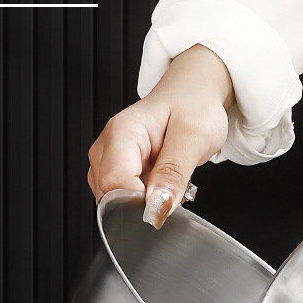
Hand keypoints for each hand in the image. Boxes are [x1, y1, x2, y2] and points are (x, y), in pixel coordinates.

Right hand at [87, 45, 234, 227]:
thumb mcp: (195, 137)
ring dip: (143, 203)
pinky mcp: (115, 170)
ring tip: (166, 180)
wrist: (192, 94)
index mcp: (123, 132)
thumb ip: (174, 173)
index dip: (140, 202)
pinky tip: (158, 183)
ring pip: (114, 202)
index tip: (166, 201)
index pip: (115, 183)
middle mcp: (108, 146)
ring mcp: (108, 159)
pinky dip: (143, 200)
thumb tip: (157, 208)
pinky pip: (122, 199)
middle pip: (110, 196)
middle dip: (142, 205)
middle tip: (172, 186)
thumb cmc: (194, 106)